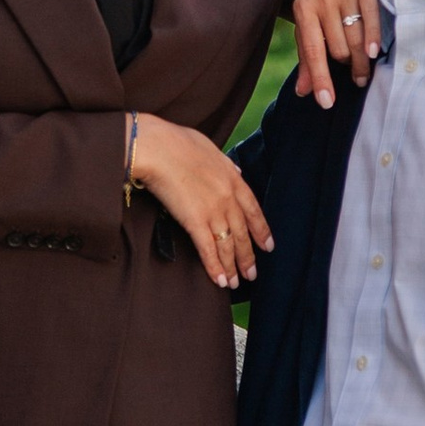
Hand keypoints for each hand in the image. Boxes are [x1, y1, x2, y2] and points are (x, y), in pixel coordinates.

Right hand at [129, 113, 274, 289]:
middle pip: (242, 233)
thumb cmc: (177, 142)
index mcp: (233, 179)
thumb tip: (235, 171)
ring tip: (235, 283)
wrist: (157, 148)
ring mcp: (213, 211)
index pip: (254, 211)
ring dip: (233, 267)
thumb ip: (226, 163)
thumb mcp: (211, 148)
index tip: (267, 246)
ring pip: (228, 245)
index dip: (261, 231)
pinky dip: (215, 267)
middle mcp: (228, 198)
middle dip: (248, 256)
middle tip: (252, 274)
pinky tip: (220, 280)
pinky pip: (208, 249)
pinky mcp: (194, 221)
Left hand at [291, 0, 378, 106]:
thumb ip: (307, 55)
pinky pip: (371, 19)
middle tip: (355, 76)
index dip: (320, 78)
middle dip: (347, 67)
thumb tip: (304, 91)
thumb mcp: (308, 20)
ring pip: (355, 38)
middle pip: (338, 48)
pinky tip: (374, 54)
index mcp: (303, 8)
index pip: (312, 51)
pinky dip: (373, 39)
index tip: (327, 102)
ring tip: (364, 72)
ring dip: (361, 61)